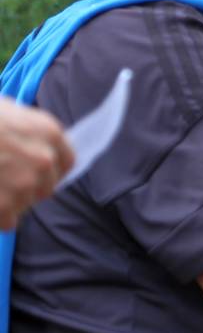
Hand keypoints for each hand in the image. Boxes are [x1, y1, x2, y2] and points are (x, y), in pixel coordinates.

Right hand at [0, 98, 73, 229]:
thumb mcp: (9, 111)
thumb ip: (28, 133)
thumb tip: (30, 146)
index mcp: (49, 133)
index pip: (66, 163)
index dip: (50, 171)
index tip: (36, 174)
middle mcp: (44, 160)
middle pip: (46, 188)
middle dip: (28, 188)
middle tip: (4, 181)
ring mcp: (24, 184)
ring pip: (25, 204)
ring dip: (9, 201)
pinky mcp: (4, 204)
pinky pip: (8, 221)